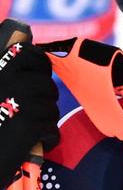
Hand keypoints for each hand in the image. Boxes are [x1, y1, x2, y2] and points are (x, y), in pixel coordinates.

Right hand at [0, 39, 60, 170]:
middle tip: (32, 110)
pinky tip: (29, 143)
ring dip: (43, 119)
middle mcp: (2, 82)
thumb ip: (6, 76)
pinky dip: (46, 139)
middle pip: (44, 81)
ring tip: (25, 129)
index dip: (39, 62)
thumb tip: (26, 46)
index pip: (25, 51)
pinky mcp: (27, 125)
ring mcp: (15, 102)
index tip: (38, 73)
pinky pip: (51, 127)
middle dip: (44, 96)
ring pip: (50, 105)